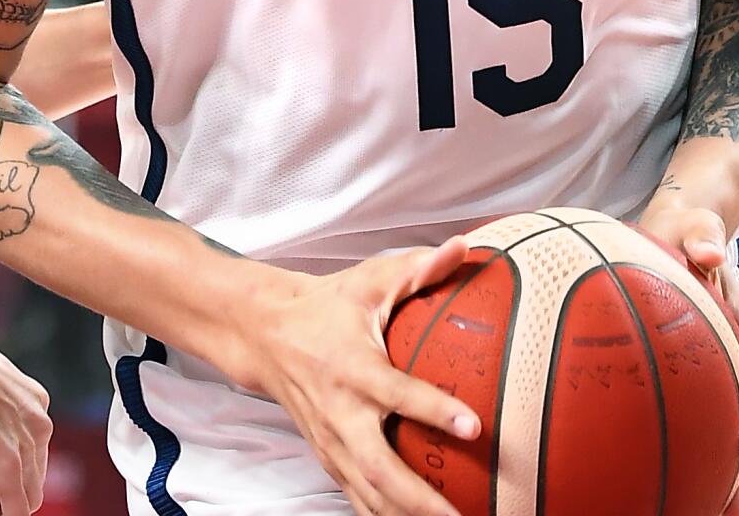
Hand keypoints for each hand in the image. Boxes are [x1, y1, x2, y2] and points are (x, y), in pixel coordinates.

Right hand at [0, 328, 51, 515]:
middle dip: (8, 490)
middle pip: (35, 475)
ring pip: (30, 498)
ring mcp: (27, 448)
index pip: (34, 447)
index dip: (13, 465)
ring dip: (1, 509)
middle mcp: (39, 424)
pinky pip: (17, 512)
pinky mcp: (9, 469)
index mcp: (36, 401)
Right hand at [227, 240, 480, 515]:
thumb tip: (466, 248)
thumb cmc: (325, 306)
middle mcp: (341, 412)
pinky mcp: (328, 457)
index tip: (474, 426)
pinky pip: (358, 497)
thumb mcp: (369, 280)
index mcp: (354, 366)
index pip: (397, 392)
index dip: (434, 410)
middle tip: (461, 514)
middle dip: (420, 499)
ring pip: (368, 494)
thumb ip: (418, 268)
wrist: (264, 335)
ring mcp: (332, 441)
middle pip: (378, 468)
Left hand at [636, 203, 738, 515]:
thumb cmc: (689, 229)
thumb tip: (708, 251)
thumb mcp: (695, 225)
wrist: (684, 230)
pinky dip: (716, 458)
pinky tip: (698, 488)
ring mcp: (729, 368)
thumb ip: (702, 237)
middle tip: (737, 500)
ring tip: (726, 510)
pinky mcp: (709, 379)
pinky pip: (718, 424)